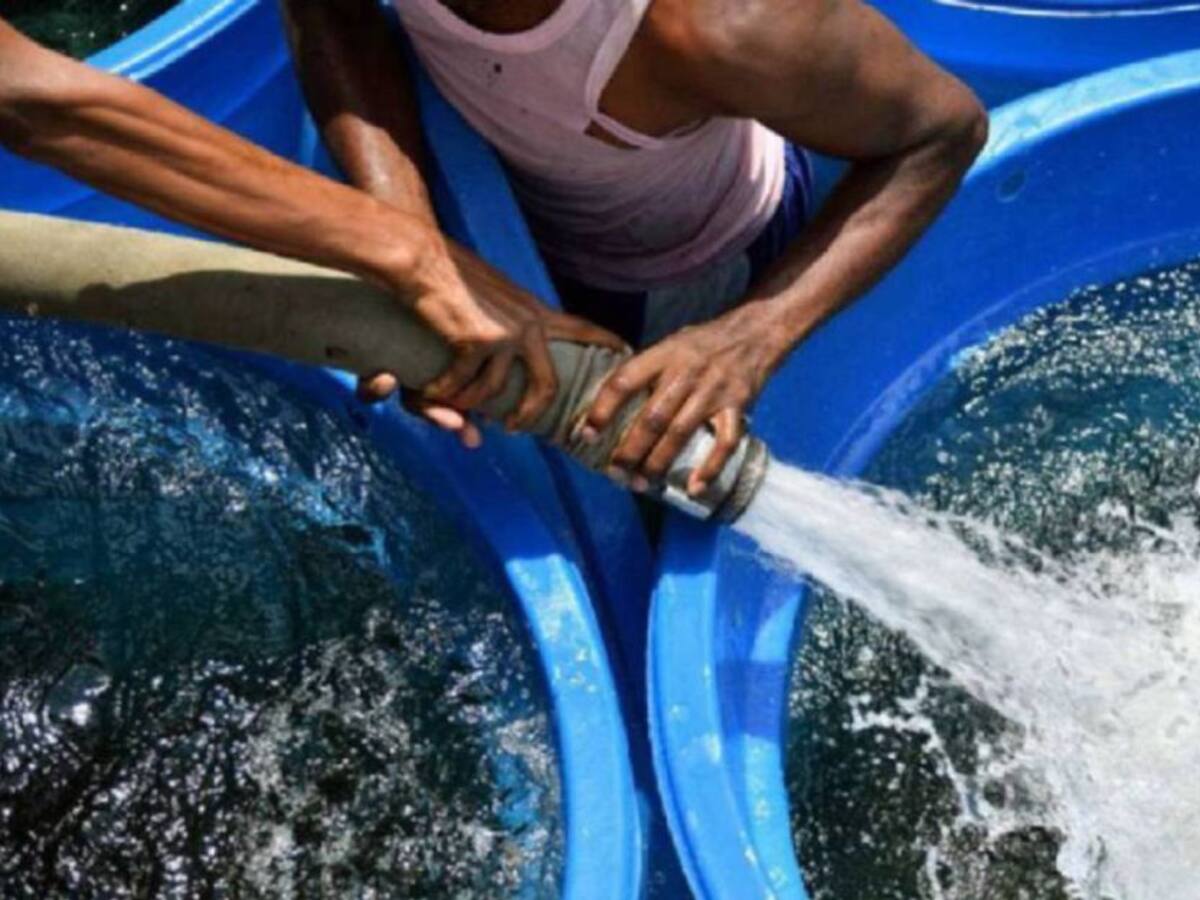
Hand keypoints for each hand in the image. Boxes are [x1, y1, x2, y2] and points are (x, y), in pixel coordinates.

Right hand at [361, 238, 625, 443]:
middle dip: (531, 415)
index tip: (626, 352)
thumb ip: (503, 327)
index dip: (604, 343)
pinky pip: (461, 384)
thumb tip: (502, 354)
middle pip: (547, 386)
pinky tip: (430, 391)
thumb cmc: (451, 275)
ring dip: (471, 404)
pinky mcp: (476, 341)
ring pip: (494, 392)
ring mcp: (505, 334)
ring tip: (459, 410)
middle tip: (514, 428)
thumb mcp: (492, 299)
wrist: (422, 259)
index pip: (581, 329)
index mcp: (535, 310)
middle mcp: (527, 323)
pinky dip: (442, 393)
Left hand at [581, 304, 786, 495]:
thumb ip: (647, 370)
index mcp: (664, 355)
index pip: (625, 381)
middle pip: (652, 418)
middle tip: (615, 473)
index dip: (602, 409)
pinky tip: (694, 488)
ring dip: (659, 463)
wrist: (756, 331)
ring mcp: (713, 391)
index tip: (586, 434)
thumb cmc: (704, 342)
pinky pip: (725, 442)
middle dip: (630, 450)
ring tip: (642, 483)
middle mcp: (687, 373)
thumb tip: (610, 401)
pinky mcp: (738, 406)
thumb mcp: (671, 343)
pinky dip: (710, 468)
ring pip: (680, 433)